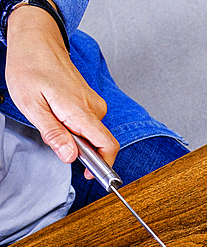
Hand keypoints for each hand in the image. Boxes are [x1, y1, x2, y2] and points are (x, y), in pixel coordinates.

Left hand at [4, 2, 117, 171]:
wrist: (37, 40)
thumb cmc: (30, 67)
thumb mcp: (30, 105)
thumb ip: (53, 133)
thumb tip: (70, 156)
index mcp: (80, 111)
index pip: (107, 145)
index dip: (103, 165)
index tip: (91, 176)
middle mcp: (94, 108)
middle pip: (98, 142)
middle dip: (80, 149)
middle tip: (55, 140)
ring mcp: (94, 103)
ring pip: (91, 132)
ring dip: (75, 135)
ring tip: (51, 118)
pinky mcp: (91, 100)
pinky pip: (88, 122)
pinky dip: (75, 125)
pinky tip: (57, 112)